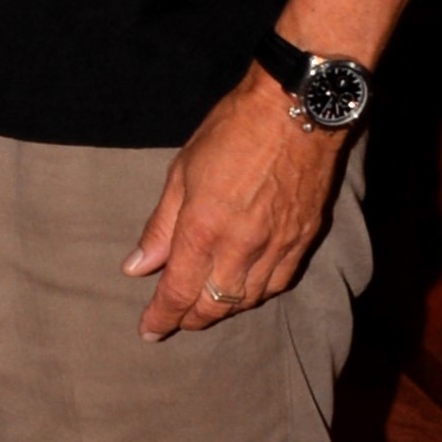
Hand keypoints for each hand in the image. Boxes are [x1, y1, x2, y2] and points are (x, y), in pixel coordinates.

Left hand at [126, 75, 341, 338]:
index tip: (148, 331)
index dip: (161, 317)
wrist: (298, 110)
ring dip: (222, 310)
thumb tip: (137, 267)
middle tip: (173, 320)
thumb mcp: (182, 171)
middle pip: (214, 305)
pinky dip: (256, 294)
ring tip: (204, 308)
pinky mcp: (305, 241)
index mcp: (204, 228)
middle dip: (190, 319)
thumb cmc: (232, 131)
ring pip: (248, 300)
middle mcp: (242, 247)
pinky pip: (279, 284)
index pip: (178, 291)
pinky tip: (244, 290)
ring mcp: (278, 246)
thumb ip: (161, 226)